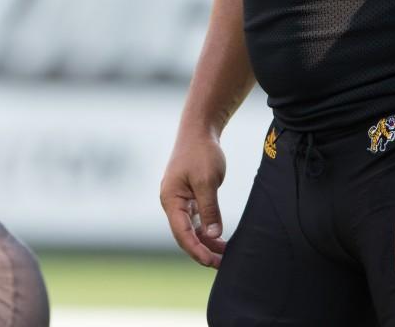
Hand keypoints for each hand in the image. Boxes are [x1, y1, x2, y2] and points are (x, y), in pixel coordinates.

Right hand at [160, 131, 227, 267]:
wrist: (200, 130)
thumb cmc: (202, 152)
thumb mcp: (207, 180)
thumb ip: (209, 208)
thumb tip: (213, 235)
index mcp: (171, 200)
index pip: (182, 233)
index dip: (196, 250)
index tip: (210, 262)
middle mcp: (172, 203)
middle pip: (185, 235)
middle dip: (202, 251)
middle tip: (221, 264)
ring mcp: (180, 200)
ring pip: (191, 229)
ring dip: (206, 242)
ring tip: (224, 255)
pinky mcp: (189, 196)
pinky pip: (196, 219)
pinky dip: (207, 229)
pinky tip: (219, 239)